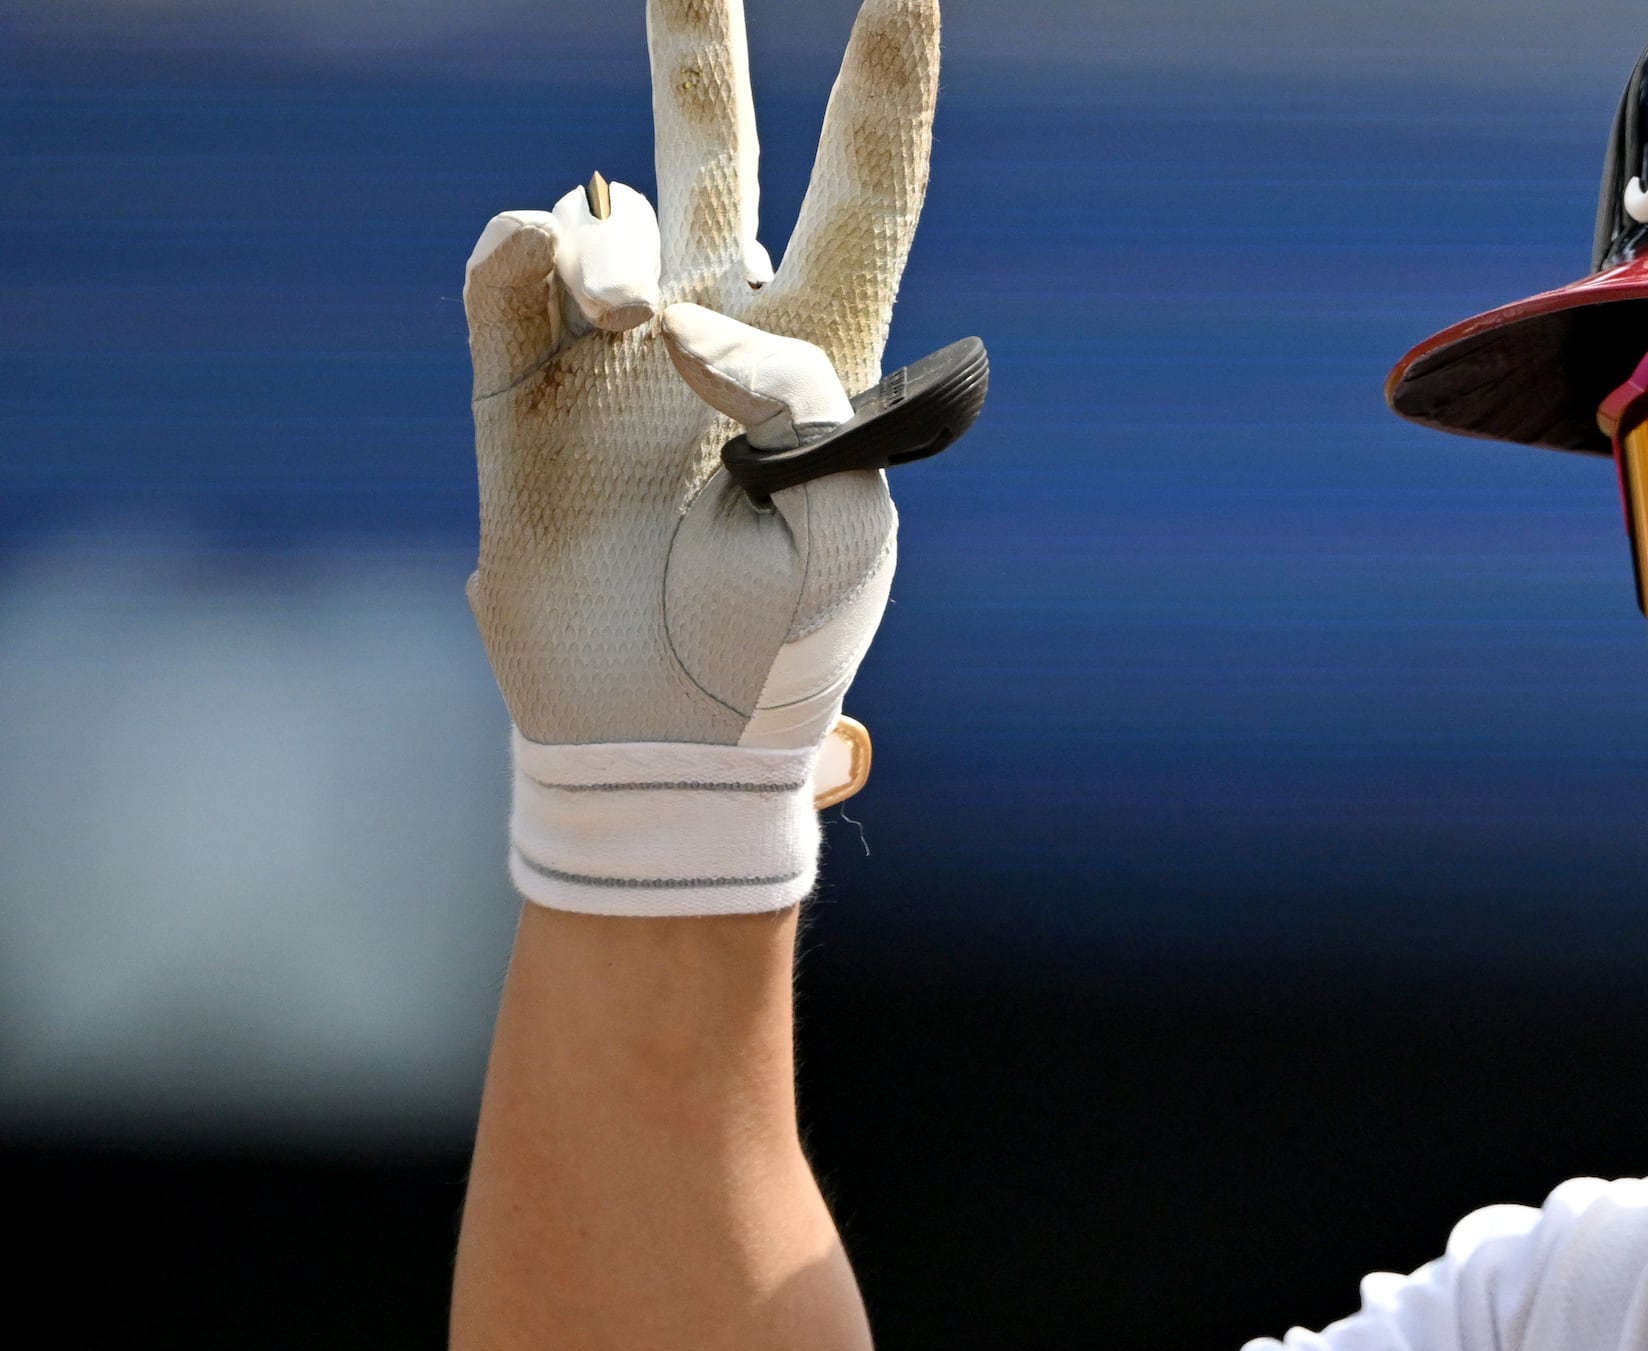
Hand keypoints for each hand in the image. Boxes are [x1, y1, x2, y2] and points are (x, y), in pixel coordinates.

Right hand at [464, 0, 941, 913]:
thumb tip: (677, 318)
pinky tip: (585, 315)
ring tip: (642, 337)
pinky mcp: (516, 383)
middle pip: (711, 147)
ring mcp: (607, 348)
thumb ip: (793, 399)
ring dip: (619, 251)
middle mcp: (714, 322)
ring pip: (602, 209)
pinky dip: (543, 262)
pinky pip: (514, 265)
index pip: (865, 191)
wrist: (662, 736)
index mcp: (825, 352)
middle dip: (694, 42)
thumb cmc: (778, 640)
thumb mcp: (839, 522)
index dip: (883, 87)